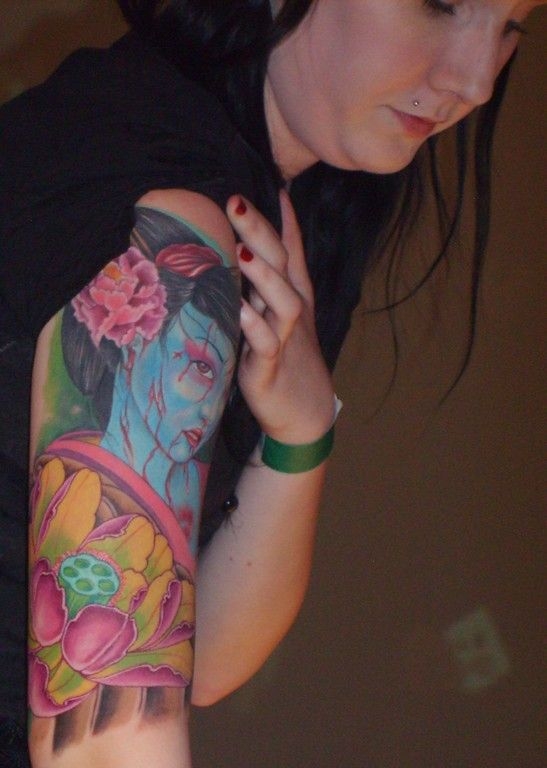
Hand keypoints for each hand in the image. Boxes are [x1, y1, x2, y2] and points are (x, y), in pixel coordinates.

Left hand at [226, 191, 334, 444]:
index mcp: (294, 298)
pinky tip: (239, 309)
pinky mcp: (270, 369)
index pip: (292, 252)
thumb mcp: (277, 318)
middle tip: (236, 200)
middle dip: (262, 232)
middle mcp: (292, 314)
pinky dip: (254, 327)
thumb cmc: (288, 361)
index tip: (275, 182)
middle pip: (283, 266)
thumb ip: (265, 286)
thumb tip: (243, 252)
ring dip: (263, 276)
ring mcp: (285, 341)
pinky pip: (265, 345)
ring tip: (241, 250)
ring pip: (283, 302)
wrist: (304, 415)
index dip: (285, 220)